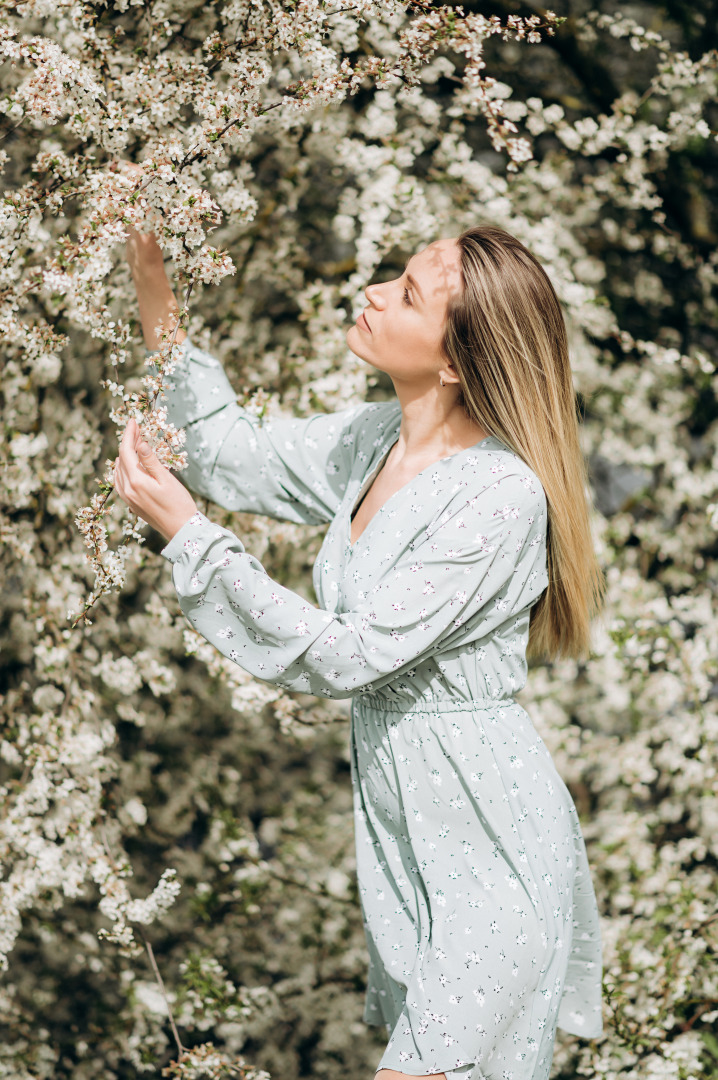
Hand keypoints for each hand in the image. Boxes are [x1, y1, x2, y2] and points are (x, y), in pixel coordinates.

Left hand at [114, 418, 197, 543]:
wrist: (181, 530)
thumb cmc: (179, 504)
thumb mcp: (167, 480)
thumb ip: (151, 461)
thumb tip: (141, 443)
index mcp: (136, 482)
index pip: (126, 452)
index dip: (128, 435)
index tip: (133, 421)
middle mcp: (127, 490)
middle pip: (121, 460)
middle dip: (127, 443)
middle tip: (137, 430)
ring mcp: (128, 498)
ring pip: (119, 470)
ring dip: (125, 455)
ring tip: (135, 444)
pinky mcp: (131, 503)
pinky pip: (120, 481)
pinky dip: (123, 468)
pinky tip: (130, 464)